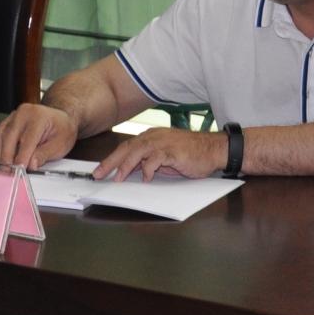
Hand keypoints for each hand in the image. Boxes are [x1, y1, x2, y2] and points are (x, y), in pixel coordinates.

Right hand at [0, 103, 80, 168]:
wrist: (61, 120)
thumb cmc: (62, 129)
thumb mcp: (60, 144)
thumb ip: (45, 154)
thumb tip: (31, 164)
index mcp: (38, 116)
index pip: (26, 140)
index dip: (21, 157)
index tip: (19, 170)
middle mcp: (23, 113)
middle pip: (8, 137)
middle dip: (8, 158)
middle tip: (10, 173)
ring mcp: (13, 116)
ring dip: (0, 154)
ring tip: (7, 168)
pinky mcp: (6, 122)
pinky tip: (4, 158)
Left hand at [95, 127, 225, 181]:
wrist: (214, 149)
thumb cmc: (192, 154)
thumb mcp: (166, 158)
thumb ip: (150, 162)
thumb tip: (133, 172)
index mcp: (152, 137)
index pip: (127, 147)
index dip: (112, 158)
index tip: (101, 170)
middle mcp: (155, 137)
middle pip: (128, 148)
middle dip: (111, 162)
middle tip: (99, 174)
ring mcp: (164, 142)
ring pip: (138, 151)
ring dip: (126, 166)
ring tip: (118, 178)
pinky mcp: (173, 151)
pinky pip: (156, 158)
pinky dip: (148, 168)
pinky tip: (146, 178)